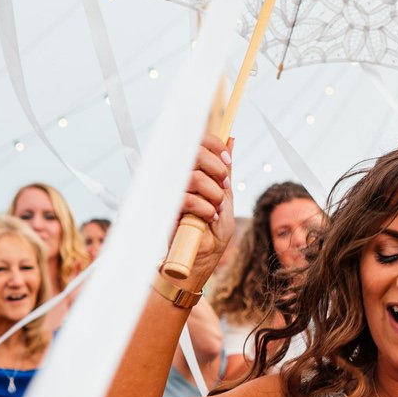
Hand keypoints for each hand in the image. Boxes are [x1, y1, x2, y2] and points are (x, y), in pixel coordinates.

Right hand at [174, 134, 236, 288]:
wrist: (203, 256)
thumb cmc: (212, 228)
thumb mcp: (225, 195)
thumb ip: (224, 170)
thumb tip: (231, 140)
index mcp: (188, 170)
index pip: (195, 141)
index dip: (213, 145)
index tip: (227, 160)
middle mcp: (175, 177)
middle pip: (193, 152)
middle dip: (216, 169)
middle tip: (224, 186)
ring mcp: (169, 193)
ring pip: (193, 177)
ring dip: (214, 193)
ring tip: (217, 207)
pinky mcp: (166, 210)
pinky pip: (187, 200)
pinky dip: (205, 208)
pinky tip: (209, 217)